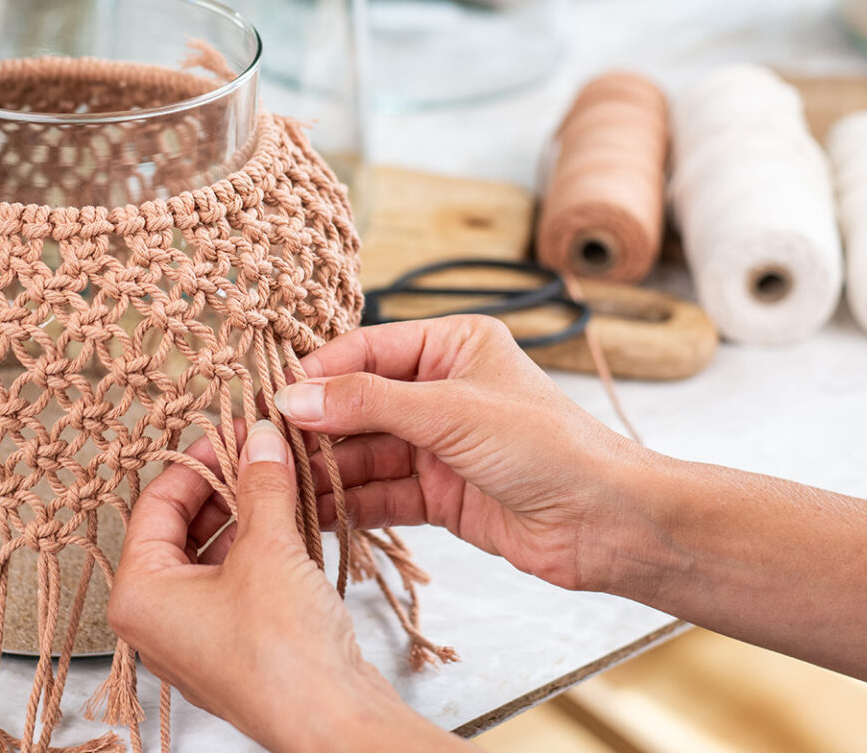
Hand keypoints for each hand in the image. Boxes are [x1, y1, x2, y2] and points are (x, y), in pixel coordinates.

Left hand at [109, 421, 467, 752]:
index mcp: (139, 594)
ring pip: (211, 555)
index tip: (232, 433)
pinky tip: (293, 522)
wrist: (330, 719)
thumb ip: (260, 485)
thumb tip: (258, 439)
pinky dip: (259, 549)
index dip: (198, 460)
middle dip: (223, 486)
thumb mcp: (269, 548)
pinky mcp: (232, 648)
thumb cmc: (282, 651)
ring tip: (282, 478)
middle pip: (180, 528)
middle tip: (259, 450)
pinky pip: (234, 583)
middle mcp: (156, 620)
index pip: (155, 503)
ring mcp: (194, 638)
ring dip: (246, 514)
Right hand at [276, 315, 660, 592]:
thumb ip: (370, 403)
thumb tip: (295, 398)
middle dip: (313, 427)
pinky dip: (347, 503)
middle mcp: (442, 389)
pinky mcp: (440, 494)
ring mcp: (439, 444)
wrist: (607, 522)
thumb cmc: (549, 446)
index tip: (270, 397)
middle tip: (259, 446)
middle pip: (358, 404)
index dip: (318, 373)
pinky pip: (380, 493)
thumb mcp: (452, 411)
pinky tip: (309, 513)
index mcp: (453, 344)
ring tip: (273, 485)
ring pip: (364, 453)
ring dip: (324, 470)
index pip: (367, 349)